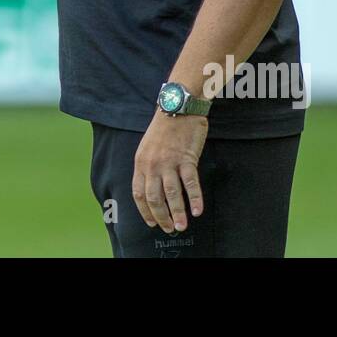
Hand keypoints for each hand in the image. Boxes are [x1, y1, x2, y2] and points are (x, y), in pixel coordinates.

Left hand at [132, 111, 207, 232]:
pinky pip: (191, 184)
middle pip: (154, 198)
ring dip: (177, 213)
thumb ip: (148, 167)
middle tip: (169, 228)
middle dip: (161, 217)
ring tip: (182, 226)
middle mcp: (152, 165)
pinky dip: (195, 199)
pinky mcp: (186, 159)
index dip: (145, 211)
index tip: (152, 223)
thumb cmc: (164, 128)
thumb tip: (153, 190)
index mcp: (140, 162)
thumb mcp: (148, 147)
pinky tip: (198, 211)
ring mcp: (169, 162)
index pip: (139, 194)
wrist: (178, 107)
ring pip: (172, 194)